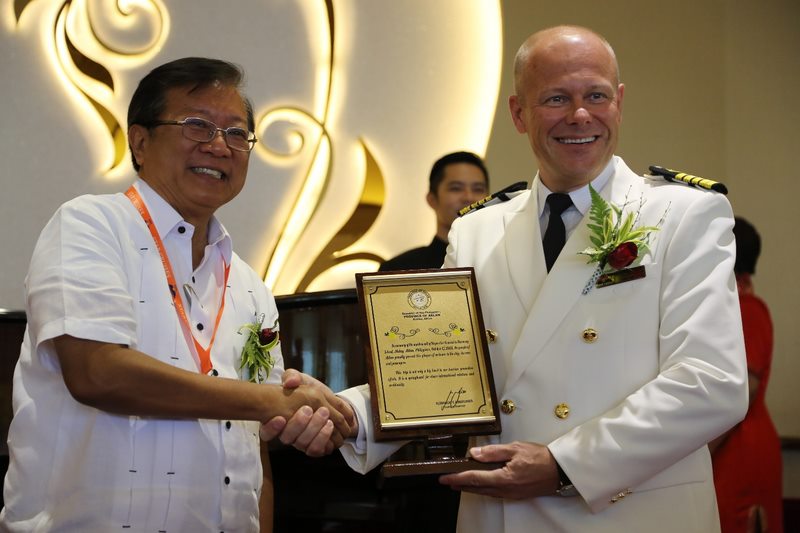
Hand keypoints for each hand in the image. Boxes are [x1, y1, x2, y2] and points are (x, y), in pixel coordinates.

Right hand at [260, 369, 356, 456]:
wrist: (330, 402)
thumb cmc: (310, 391)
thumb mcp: (300, 380)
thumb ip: (292, 377)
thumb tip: (290, 382)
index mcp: (278, 420)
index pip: (266, 432)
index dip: (271, 429)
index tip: (280, 418)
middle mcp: (288, 435)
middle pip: (287, 438)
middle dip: (299, 424)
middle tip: (309, 409)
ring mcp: (301, 443)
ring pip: (303, 444)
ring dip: (314, 431)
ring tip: (326, 417)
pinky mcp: (315, 448)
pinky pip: (317, 450)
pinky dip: (324, 438)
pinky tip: (329, 426)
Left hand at [439, 442, 559, 499]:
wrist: (560, 471)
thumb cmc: (541, 458)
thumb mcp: (516, 448)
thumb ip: (493, 452)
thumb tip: (474, 454)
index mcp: (504, 477)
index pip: (475, 478)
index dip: (457, 478)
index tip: (445, 478)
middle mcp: (506, 489)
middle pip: (477, 488)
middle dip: (460, 484)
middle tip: (447, 481)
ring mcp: (511, 493)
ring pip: (485, 492)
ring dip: (471, 488)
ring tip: (459, 483)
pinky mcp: (516, 494)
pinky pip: (495, 493)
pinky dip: (483, 489)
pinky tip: (480, 486)